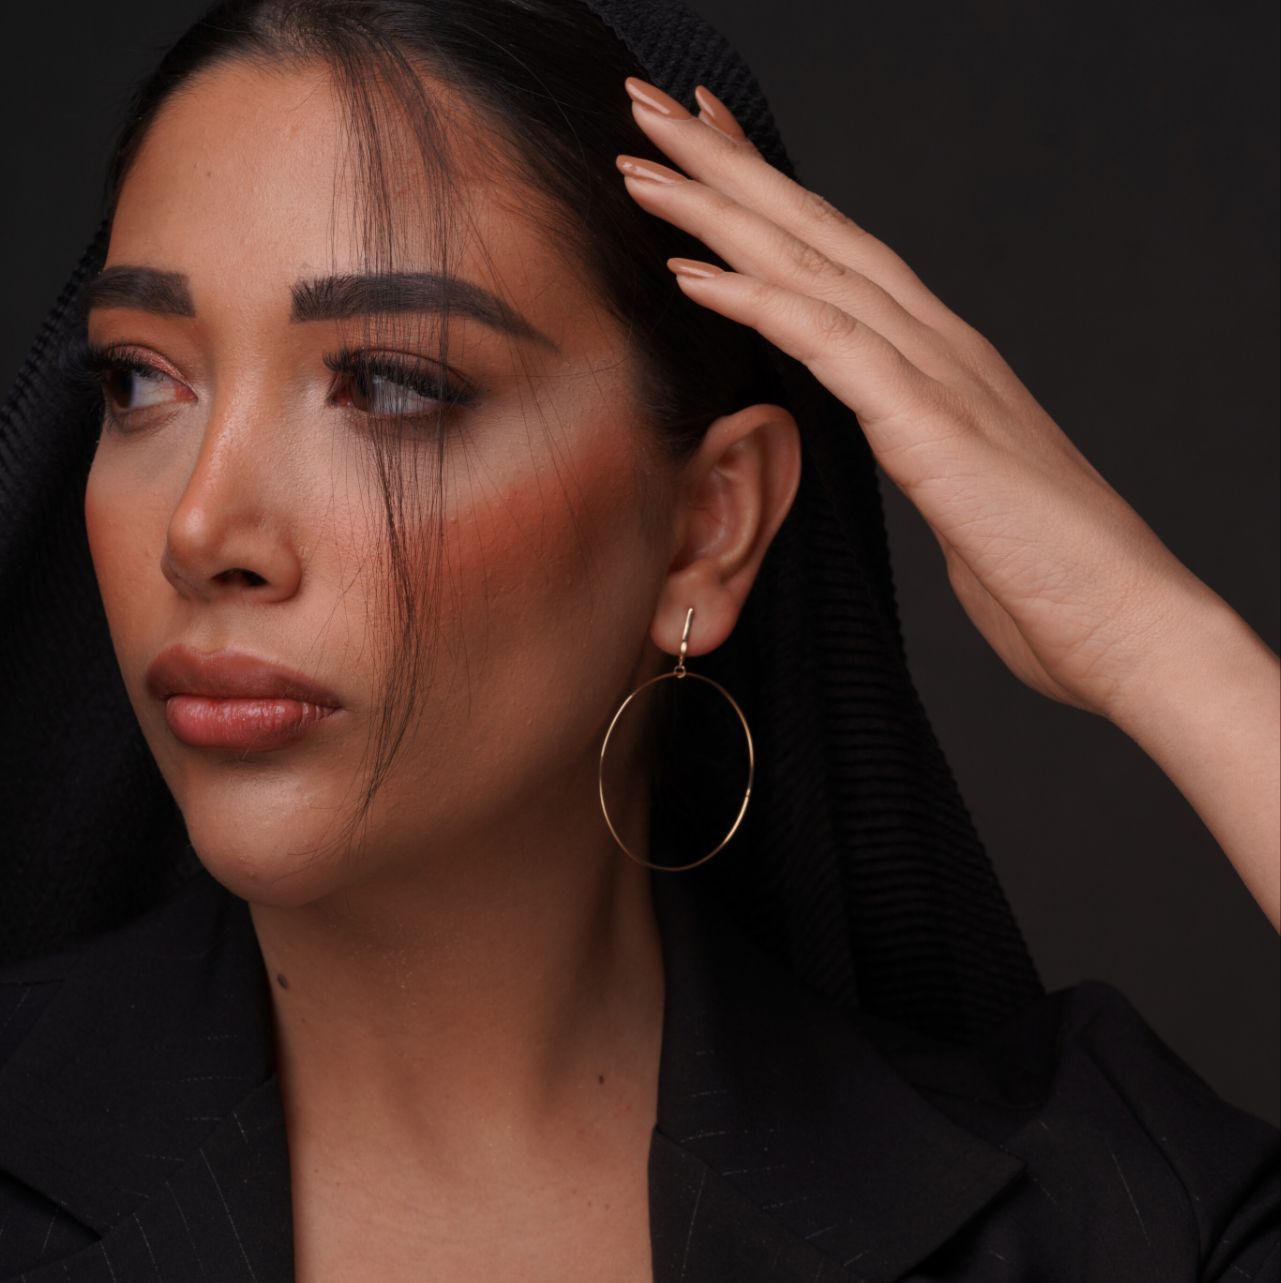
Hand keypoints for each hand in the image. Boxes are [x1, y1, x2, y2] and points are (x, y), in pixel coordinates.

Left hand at [616, 76, 1211, 722]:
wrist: (1130, 626)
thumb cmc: (1047, 574)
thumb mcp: (959, 491)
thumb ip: (920, 445)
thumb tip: (894, 439)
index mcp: (941, 359)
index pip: (839, 252)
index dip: (767, 192)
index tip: (702, 147)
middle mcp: (938, 346)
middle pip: (817, 230)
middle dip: (727, 164)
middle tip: (650, 106)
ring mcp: (939, 377)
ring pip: (813, 265)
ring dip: (722, 206)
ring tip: (643, 157)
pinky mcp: (932, 427)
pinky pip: (827, 342)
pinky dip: (756, 299)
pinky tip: (689, 269)